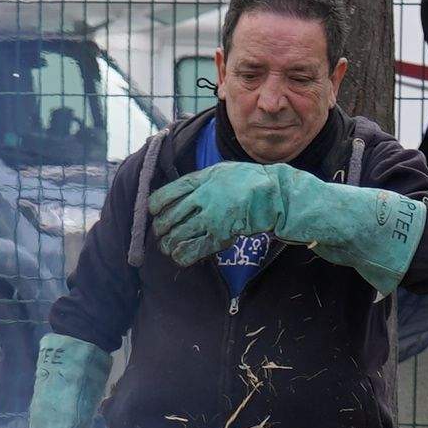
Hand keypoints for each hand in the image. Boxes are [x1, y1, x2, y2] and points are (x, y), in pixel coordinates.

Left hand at [146, 163, 292, 265]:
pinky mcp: (220, 236)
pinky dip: (182, 256)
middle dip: (160, 229)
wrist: (273, 194)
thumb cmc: (248, 180)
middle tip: (161, 234)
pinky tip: (180, 257)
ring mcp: (211, 218)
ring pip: (178, 236)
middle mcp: (202, 199)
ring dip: (169, 245)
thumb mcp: (220, 171)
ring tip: (169, 247)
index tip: (154, 212)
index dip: (155, 206)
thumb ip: (200, 181)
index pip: (166, 194)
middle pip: (168, 218)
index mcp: (201, 180)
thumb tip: (180, 191)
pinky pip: (194, 250)